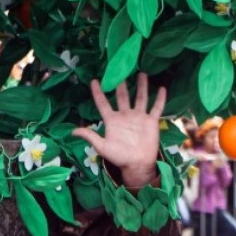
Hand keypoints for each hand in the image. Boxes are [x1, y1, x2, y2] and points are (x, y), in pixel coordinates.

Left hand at [72, 73, 164, 189]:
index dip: (98, 92)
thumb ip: (90, 136)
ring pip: (140, 98)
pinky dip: (160, 99)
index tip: (94, 80)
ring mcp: (139, 117)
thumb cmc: (118, 157)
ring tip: (142, 73)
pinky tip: (162, 88)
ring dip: (142, 86)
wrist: (137, 165)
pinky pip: (156, 108)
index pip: (103, 103)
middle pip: (122, 96)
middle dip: (121, 84)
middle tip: (120, 69)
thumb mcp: (102, 146)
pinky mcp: (151, 121)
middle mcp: (125, 115)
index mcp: (112, 120)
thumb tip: (72, 132)